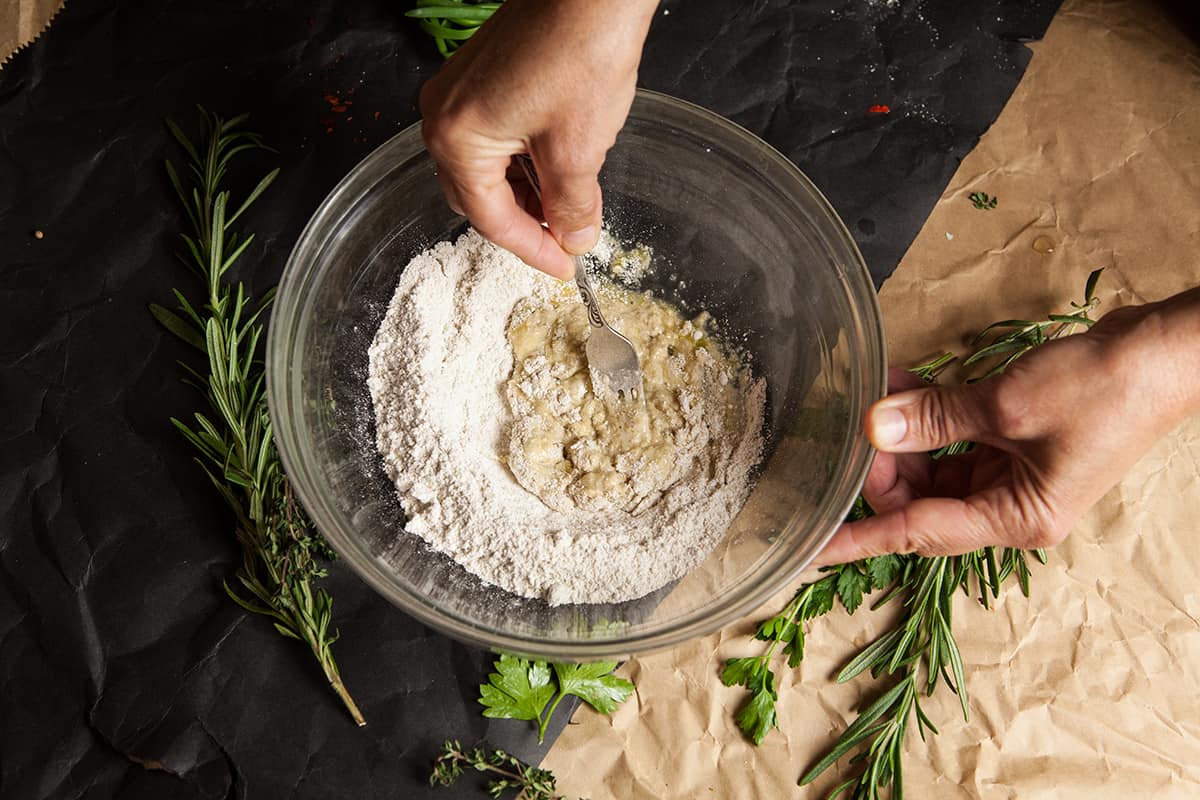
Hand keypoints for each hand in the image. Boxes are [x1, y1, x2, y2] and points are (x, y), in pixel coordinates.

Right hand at [418, 0, 658, 278]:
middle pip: (478, 195)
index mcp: (456, 138)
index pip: (489, 218)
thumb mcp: (579, 149)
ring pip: (488, 167)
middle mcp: (444, 114)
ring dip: (527, 191)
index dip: (532, 249)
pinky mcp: (481, 76)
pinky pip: (494, 136)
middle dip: (524, 222)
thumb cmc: (580, 52)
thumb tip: (575, 238)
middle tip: (565, 239)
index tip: (565, 265)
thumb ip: (572, 207)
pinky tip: (560, 164)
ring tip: (571, 202)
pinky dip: (525, 160)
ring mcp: (459, 91)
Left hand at [815, 288, 1199, 565]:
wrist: (1163, 354)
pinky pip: (955, 441)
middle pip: (920, 501)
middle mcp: (1012, 508)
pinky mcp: (1016, 445)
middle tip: (864, 421)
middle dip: (884, 464)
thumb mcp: (1004, 406)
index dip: (858, 540)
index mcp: (1016, 519)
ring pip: (933, 470)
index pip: (916, 534)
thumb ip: (932, 419)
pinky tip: (904, 385)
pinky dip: (929, 417)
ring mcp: (1014, 477)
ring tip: (881, 391)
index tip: (813, 548)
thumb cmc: (1102, 390)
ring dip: (902, 434)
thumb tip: (873, 428)